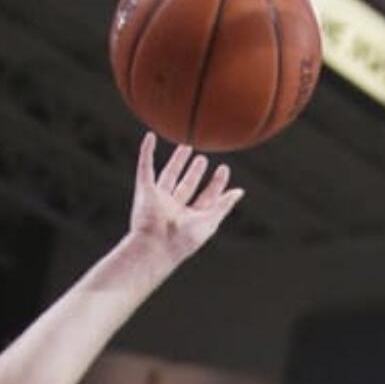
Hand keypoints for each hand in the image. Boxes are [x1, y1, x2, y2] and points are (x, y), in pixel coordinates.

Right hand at [125, 133, 244, 267]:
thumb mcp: (209, 221)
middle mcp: (175, 208)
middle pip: (186, 186)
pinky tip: (150, 137)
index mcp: (191, 218)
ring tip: (186, 146)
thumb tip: (240, 191)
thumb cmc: (183, 240)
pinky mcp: (145, 191)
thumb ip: (223, 205)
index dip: (216, 184)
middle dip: (195, 172)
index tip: (224, 169)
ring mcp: (159, 199)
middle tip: (203, 158)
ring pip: (169, 175)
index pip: (206, 197)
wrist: (155, 246)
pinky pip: (145, 167)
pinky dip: (146, 152)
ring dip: (177, 162)